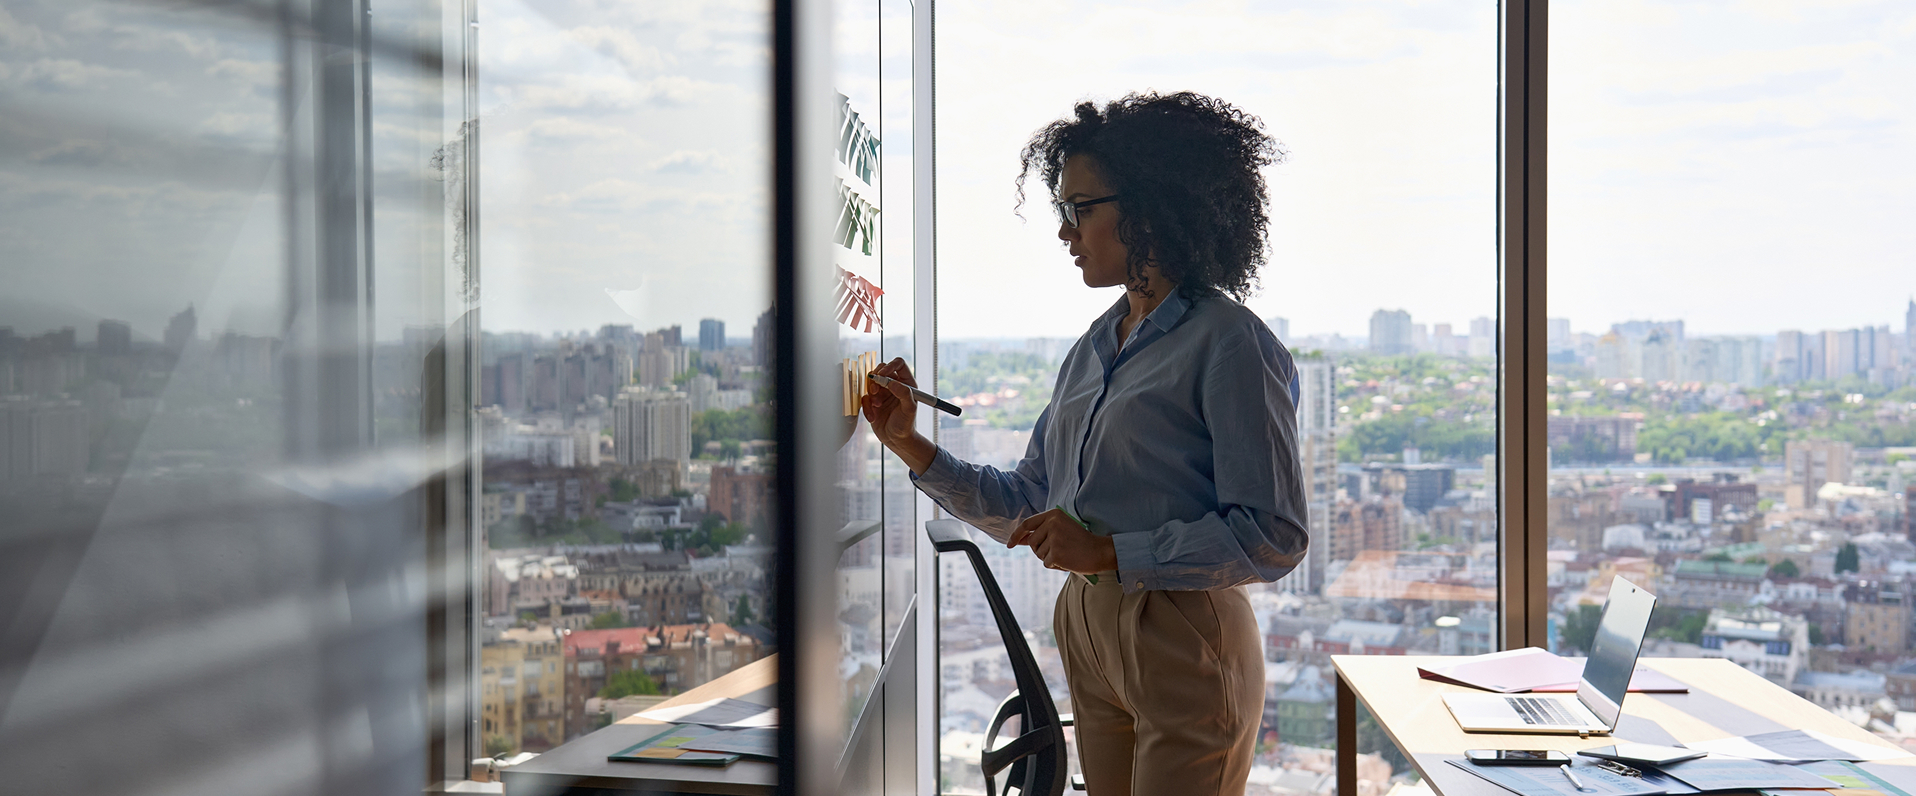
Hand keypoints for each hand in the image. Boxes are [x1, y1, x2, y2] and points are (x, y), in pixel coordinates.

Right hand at [859, 358, 934, 473]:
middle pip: (881, 370)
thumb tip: (893, 382)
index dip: (889, 366)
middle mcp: (894, 385)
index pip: (898, 364)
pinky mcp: (873, 401)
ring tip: (877, 407)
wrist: (896, 440)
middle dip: (875, 380)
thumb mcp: (909, 410)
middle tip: (875, 392)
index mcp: (906, 383)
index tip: (882, 374)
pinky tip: (872, 417)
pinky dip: (866, 407)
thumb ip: (904, 394)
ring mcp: (883, 392)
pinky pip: (864, 397)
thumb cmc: (906, 425)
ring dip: (871, 394)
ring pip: (870, 383)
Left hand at [1007, 509, 1117, 574]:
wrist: (1100, 551)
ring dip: (1050, 558)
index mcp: (1053, 514)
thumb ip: (1042, 532)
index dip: (1016, 535)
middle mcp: (1052, 523)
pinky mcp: (1057, 552)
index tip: (1009, 544)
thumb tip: (1021, 539)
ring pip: (1039, 554)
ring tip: (1066, 553)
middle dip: (1041, 549)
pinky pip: (1046, 563)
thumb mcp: (1061, 529)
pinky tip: (1067, 560)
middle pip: (1032, 542)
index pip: (1027, 524)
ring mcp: (1054, 538)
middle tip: (1059, 550)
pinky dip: (1056, 565)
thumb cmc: (1081, 541)